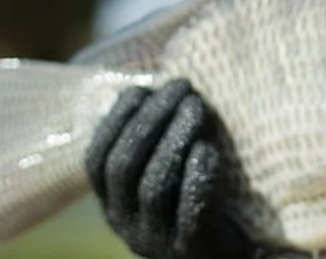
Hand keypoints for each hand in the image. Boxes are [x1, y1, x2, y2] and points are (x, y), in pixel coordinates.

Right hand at [85, 79, 272, 258]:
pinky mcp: (193, 249)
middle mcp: (126, 225)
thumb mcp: (167, 174)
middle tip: (181, 87)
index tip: (142, 88)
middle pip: (125, 166)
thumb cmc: (199, 202)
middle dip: (151, 118)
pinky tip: (209, 150)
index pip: (97, 159)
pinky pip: (190, 214)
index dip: (115, 120)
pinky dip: (197, 178)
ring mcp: (157, 241)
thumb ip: (154, 140)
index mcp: (113, 204)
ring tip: (199, 107)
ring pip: (154, 185)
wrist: (228, 252)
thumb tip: (156, 83)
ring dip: (175, 138)